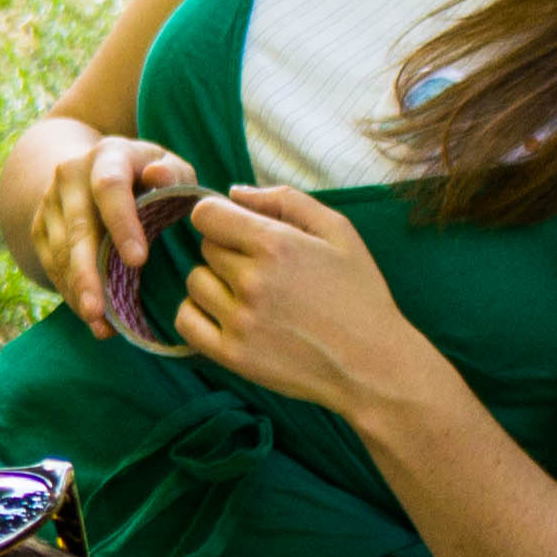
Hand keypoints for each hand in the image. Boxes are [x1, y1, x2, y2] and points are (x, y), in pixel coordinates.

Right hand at [29, 132, 198, 350]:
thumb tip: (158, 177)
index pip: (110, 188)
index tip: (138, 261)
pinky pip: (52, 266)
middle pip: (77, 229)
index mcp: (108, 156)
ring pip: (60, 253)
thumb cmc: (147, 175)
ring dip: (79, 291)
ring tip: (99, 324)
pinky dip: (71, 293)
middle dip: (87, 273)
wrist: (93, 168)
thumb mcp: (168, 167)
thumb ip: (174, 175)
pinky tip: (91, 318)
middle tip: (98, 311)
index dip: (122, 224)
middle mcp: (70, 176)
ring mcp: (50, 202)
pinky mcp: (40, 227)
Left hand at [170, 184, 433, 416]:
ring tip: (250, 293)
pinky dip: (198, 313)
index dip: (219, 216)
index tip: (236, 228)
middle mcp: (252, 281)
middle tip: (263, 268)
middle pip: (205, 248)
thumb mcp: (339, 231)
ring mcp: (239, 320)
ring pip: (195, 282)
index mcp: (276, 245)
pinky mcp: (231, 354)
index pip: (206, 214)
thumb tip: (234, 192)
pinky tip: (227, 313)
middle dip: (228, 250)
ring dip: (214, 282)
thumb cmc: (359, 293)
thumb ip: (285, 200)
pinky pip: (185, 320)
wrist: (371, 364)